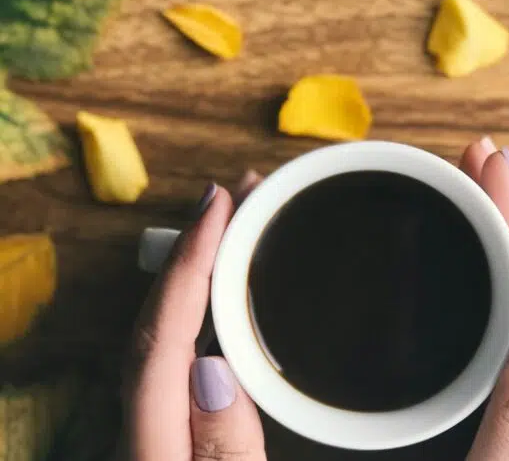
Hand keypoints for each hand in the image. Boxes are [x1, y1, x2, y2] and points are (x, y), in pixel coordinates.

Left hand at [119, 171, 266, 460]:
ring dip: (204, 269)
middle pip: (160, 319)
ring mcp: (156, 425)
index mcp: (151, 445)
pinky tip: (233, 289)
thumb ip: (225, 451)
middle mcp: (144, 425)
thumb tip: (212, 371)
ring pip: (170, 330)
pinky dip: (208, 304)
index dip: (190, 262)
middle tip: (241, 191)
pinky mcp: (172, 427)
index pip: (163, 338)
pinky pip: (183, 349)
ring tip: (245, 222)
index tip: (218, 203)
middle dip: (196, 246)